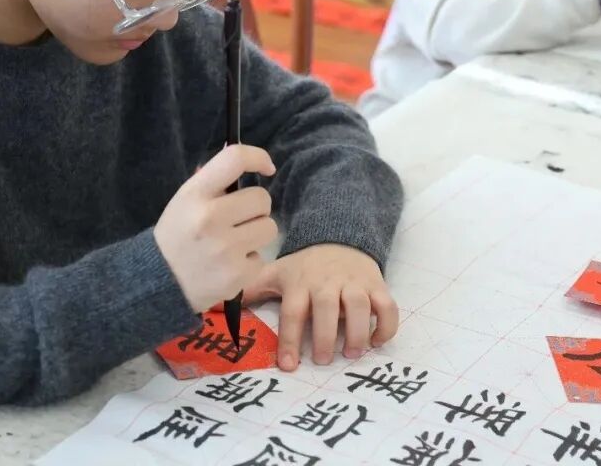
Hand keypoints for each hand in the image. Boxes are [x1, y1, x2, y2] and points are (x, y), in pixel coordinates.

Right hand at [154, 145, 278, 313]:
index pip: (234, 159)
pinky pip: (261, 258)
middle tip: (240, 218)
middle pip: (262, 198)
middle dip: (256, 208)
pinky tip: (230, 264)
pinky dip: (249, 261)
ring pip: (269, 228)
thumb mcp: (184, 201)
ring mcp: (224, 248)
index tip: (267, 168)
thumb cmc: (177, 234)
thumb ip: (211, 181)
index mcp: (194, 194)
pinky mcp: (236, 275)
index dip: (258, 157)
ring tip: (235, 242)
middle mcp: (209, 218)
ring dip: (257, 233)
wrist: (159, 281)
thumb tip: (246, 160)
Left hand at [243, 244, 398, 370]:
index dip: (290, 340)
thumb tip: (214, 306)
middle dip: (325, 336)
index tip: (289, 366)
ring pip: (359, 305)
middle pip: (326, 308)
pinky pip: (387, 304)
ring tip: (352, 353)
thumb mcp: (276, 272)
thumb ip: (250, 290)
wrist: (339, 234)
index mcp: (299, 283)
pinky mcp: (376, 284)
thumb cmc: (304, 265)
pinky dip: (386, 325)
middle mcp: (326, 282)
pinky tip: (376, 342)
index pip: (293, 312)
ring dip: (357, 331)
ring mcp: (353, 282)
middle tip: (324, 360)